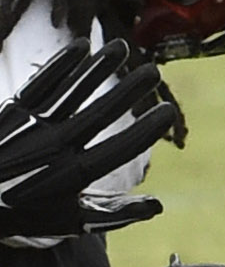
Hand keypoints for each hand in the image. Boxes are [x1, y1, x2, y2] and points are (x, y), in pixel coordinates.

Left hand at [0, 39, 179, 239]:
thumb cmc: (24, 213)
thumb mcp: (67, 221)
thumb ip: (112, 213)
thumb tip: (156, 206)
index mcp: (70, 177)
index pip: (117, 151)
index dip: (145, 131)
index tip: (167, 112)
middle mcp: (53, 150)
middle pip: (99, 115)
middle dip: (128, 91)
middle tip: (153, 70)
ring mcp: (31, 129)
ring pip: (71, 93)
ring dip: (97, 69)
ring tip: (121, 47)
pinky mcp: (11, 113)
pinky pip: (41, 85)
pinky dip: (61, 65)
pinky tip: (82, 46)